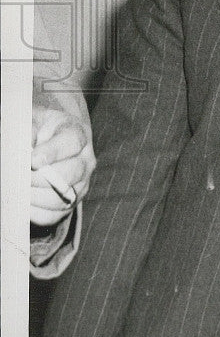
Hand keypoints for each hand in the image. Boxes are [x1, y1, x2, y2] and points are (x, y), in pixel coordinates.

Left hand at [31, 102, 95, 226]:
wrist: (47, 144)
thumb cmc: (38, 131)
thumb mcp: (34, 121)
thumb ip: (29, 129)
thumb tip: (25, 148)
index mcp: (77, 134)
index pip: (72, 143)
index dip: (52, 152)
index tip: (32, 160)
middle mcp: (85, 160)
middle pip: (71, 173)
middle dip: (40, 177)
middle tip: (20, 177)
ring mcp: (81, 184)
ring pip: (62, 198)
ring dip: (35, 196)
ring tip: (18, 190)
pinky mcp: (71, 203)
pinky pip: (54, 216)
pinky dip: (35, 213)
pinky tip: (22, 202)